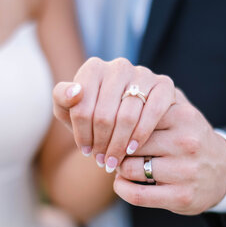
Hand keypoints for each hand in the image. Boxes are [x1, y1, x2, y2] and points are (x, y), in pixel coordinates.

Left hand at [53, 57, 175, 171]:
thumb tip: (75, 92)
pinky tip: (132, 149)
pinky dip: (141, 134)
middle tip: (101, 161)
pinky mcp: (163, 84)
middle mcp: (119, 66)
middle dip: (101, 142)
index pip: (81, 107)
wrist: (129, 113)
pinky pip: (152, 113)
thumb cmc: (94, 114)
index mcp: (93, 68)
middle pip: (104, 115)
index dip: (81, 134)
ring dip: (118, 144)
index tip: (85, 151)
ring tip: (114, 161)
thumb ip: (61, 98)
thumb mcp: (69, 109)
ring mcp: (143, 73)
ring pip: (127, 116)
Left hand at [115, 91, 225, 214]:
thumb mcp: (180, 110)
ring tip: (122, 167)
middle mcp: (186, 142)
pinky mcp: (181, 196)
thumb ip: (156, 96)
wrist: (224, 171)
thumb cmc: (190, 138)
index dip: (118, 125)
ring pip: (130, 169)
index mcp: (183, 116)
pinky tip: (122, 183)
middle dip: (117, 149)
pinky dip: (121, 188)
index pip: (134, 116)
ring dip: (119, 170)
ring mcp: (185, 171)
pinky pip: (136, 194)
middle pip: (129, 143)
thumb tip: (122, 95)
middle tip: (116, 152)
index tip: (114, 131)